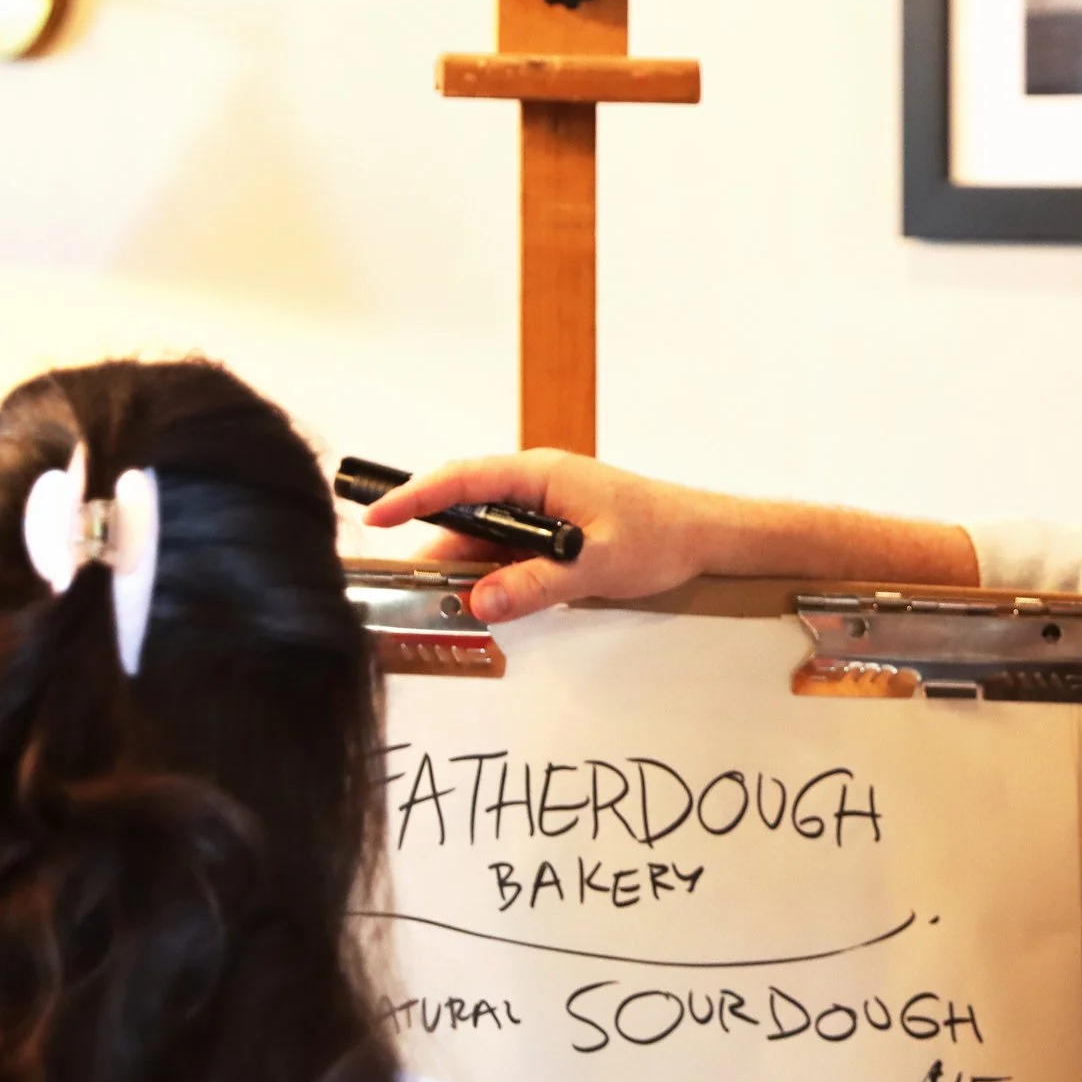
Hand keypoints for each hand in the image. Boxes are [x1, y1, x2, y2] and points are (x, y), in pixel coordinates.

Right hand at [361, 449, 724, 620]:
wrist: (703, 536)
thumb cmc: (660, 534)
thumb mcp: (596, 563)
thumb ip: (537, 584)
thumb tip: (481, 602)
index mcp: (540, 475)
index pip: (461, 479)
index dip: (414, 498)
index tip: (378, 517)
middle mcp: (535, 487)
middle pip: (466, 514)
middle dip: (437, 550)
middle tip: (413, 590)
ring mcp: (542, 510)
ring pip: (485, 538)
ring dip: (467, 570)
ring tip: (449, 606)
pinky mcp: (551, 533)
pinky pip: (508, 551)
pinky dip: (493, 576)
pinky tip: (489, 602)